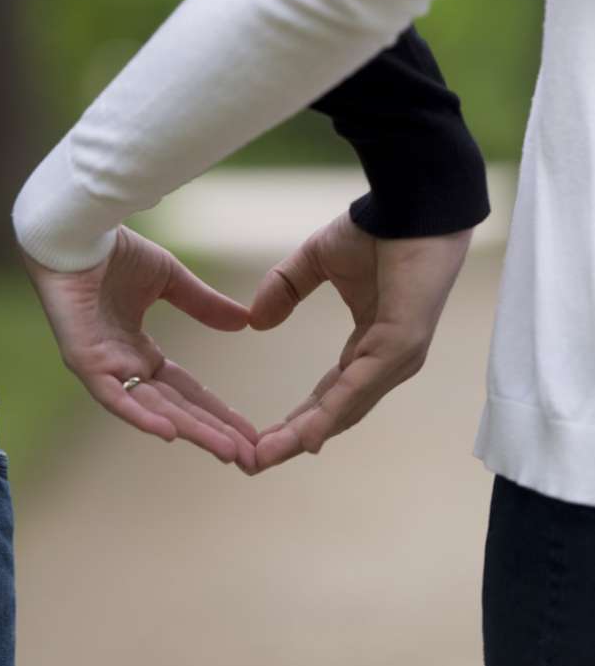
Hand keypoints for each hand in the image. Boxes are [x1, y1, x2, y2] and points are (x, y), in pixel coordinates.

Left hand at [18, 224, 257, 469]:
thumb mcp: (170, 280)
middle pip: (176, 409)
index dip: (218, 412)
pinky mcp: (83, 359)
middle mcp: (124, 367)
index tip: (248, 434)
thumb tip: (245, 322)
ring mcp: (103, 367)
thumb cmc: (115, 252)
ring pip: (151, 409)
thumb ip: (203, 304)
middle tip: (249, 458)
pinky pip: (112, 396)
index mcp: (141, 351)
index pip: (187, 392)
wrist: (78, 229)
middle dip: (212, 432)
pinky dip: (140, 415)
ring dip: (189, 430)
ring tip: (225, 450)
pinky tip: (169, 433)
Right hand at [249, 210, 472, 470]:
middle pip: (335, 412)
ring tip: (265, 456)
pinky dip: (332, 413)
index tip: (260, 439)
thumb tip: (255, 323)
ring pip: (345, 408)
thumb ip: (285, 289)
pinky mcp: (402, 344)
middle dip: (293, 439)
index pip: (329, 393)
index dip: (296, 418)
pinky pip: (361, 386)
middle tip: (253, 462)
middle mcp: (386, 360)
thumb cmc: (375, 228)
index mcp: (369, 343)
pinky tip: (306, 435)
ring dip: (304, 435)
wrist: (411, 202)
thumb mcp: (314, 262)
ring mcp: (397, 357)